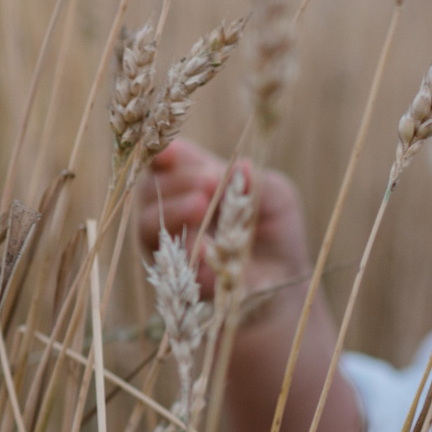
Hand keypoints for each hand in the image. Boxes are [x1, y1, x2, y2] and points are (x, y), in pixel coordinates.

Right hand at [136, 141, 313, 309]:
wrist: (281, 277)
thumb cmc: (274, 228)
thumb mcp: (277, 198)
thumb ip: (258, 182)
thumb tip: (241, 165)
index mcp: (191, 183)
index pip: (164, 162)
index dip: (162, 155)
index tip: (170, 153)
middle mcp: (171, 211)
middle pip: (151, 189)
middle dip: (178, 181)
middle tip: (208, 182)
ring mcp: (169, 244)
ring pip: (149, 224)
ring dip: (173, 210)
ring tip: (200, 204)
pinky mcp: (176, 278)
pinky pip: (171, 262)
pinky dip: (186, 250)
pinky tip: (204, 245)